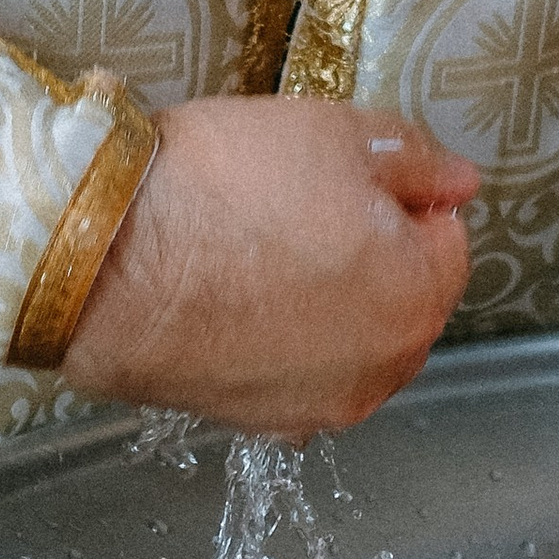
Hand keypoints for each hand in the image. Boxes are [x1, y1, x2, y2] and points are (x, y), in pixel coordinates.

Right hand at [61, 94, 480, 430]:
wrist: (98, 264)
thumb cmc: (222, 187)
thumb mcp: (331, 132)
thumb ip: (414, 159)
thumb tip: (460, 182)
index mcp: (415, 297)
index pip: (447, 242)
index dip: (403, 199)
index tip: (346, 177)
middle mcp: (381, 371)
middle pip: (404, 299)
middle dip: (372, 255)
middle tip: (299, 206)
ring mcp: (317, 409)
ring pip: (350, 341)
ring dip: (327, 301)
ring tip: (259, 249)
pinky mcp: (254, 425)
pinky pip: (294, 373)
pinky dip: (280, 340)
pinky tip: (233, 299)